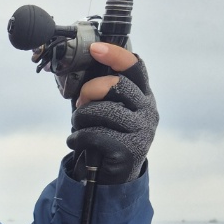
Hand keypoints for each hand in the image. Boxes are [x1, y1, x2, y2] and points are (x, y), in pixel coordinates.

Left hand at [66, 41, 157, 184]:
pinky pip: (95, 134)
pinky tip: (75, 141)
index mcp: (143, 95)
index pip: (135, 67)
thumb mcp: (109, 109)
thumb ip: (102, 91)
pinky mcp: (129, 149)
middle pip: (117, 85)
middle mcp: (148, 110)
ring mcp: (142, 130)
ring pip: (104, 110)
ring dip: (81, 117)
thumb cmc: (108, 135)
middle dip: (90, 91)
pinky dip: (77, 137)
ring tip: (77, 125)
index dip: (115, 55)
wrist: (115, 175)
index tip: (95, 49)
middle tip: (79, 104)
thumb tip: (81, 68)